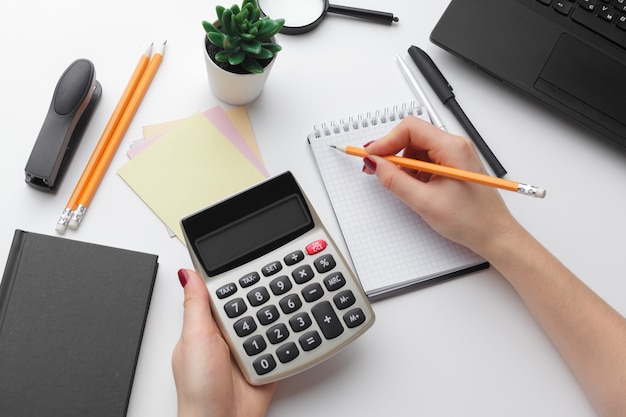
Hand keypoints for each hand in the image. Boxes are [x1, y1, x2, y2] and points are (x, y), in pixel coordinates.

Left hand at [172, 269, 276, 416]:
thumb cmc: (199, 388)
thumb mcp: (195, 338)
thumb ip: (195, 305)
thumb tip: (187, 273)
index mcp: (207, 325)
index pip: (225, 293)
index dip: (238, 278)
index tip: (254, 261)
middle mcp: (227, 335)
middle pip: (251, 305)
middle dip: (265, 296)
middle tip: (280, 281)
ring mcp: (247, 350)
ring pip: (269, 323)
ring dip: (280, 317)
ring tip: (290, 303)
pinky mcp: (265, 364)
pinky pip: (282, 345)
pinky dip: (290, 338)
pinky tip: (295, 329)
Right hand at [362, 115, 517, 254]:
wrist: (493, 234)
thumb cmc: (472, 220)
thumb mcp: (425, 202)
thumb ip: (395, 181)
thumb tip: (375, 164)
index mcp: (452, 148)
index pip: (410, 128)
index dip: (386, 141)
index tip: (371, 156)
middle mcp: (455, 146)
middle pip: (412, 136)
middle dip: (392, 154)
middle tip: (378, 171)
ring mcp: (454, 155)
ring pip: (416, 150)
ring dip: (404, 166)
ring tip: (406, 188)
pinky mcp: (452, 165)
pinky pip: (425, 160)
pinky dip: (414, 173)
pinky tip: (417, 189)